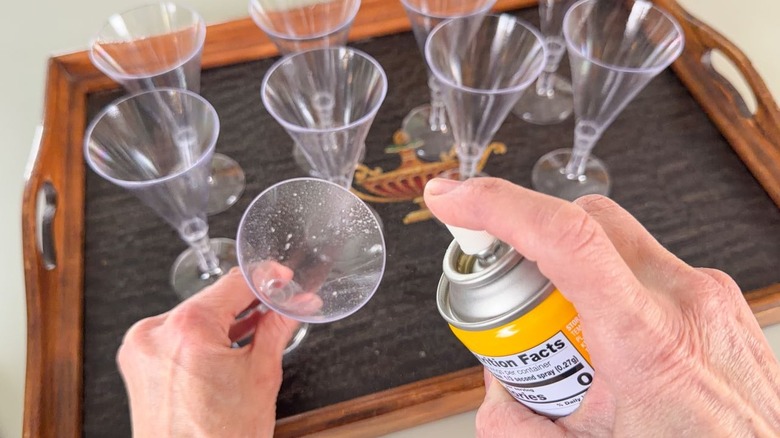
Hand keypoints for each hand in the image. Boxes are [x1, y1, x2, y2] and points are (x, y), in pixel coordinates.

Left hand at [117, 268, 297, 436]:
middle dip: (247, 302)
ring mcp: (141, 350)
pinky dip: (203, 338)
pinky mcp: (138, 365)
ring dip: (225, 320)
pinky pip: (176, 336)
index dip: (266, 277)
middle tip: (279, 305)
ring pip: (193, 317)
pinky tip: (227, 345)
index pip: (234, 284)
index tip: (282, 278)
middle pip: (212, 300)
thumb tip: (294, 305)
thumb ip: (277, 329)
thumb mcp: (261, 376)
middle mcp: (155, 334)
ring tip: (257, 330)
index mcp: (186, 329)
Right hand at [424, 177, 779, 436]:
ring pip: (614, 237)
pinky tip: (610, 338)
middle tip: (509, 287)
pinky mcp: (717, 296)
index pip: (565, 236)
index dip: (497, 204)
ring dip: (571, 265)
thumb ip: (519, 426)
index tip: (454, 197)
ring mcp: (707, 293)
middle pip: (585, 219)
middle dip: (530, 235)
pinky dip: (609, 283)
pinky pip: (645, 261)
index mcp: (649, 342)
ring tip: (570, 330)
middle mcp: (684, 301)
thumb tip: (494, 389)